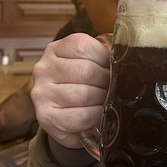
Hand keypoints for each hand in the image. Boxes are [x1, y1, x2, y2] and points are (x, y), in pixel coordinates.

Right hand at [30, 33, 109, 148]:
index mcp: (55, 50)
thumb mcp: (87, 64)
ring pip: (84, 94)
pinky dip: (95, 116)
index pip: (83, 46)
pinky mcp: (45, 117)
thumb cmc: (80, 86)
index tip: (110, 68)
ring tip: (104, 102)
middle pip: (86, 70)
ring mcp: (42, 93)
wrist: (64, 120)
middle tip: (111, 88)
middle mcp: (43, 69)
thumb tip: (124, 56)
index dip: (104, 58)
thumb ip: (101, 56)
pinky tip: (98, 115)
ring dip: (101, 100)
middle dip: (105, 82)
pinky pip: (81, 116)